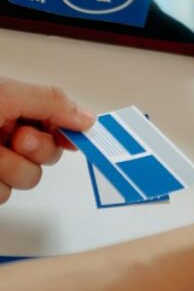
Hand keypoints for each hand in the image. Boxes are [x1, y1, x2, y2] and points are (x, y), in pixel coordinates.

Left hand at [0, 78, 94, 204]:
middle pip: (49, 153)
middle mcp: (6, 135)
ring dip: (13, 168)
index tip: (76, 137)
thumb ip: (51, 102)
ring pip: (29, 178)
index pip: (57, 121)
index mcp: (14, 108)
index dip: (69, 131)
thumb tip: (88, 118)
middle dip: (37, 149)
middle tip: (16, 139)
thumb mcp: (7, 95)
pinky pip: (4, 195)